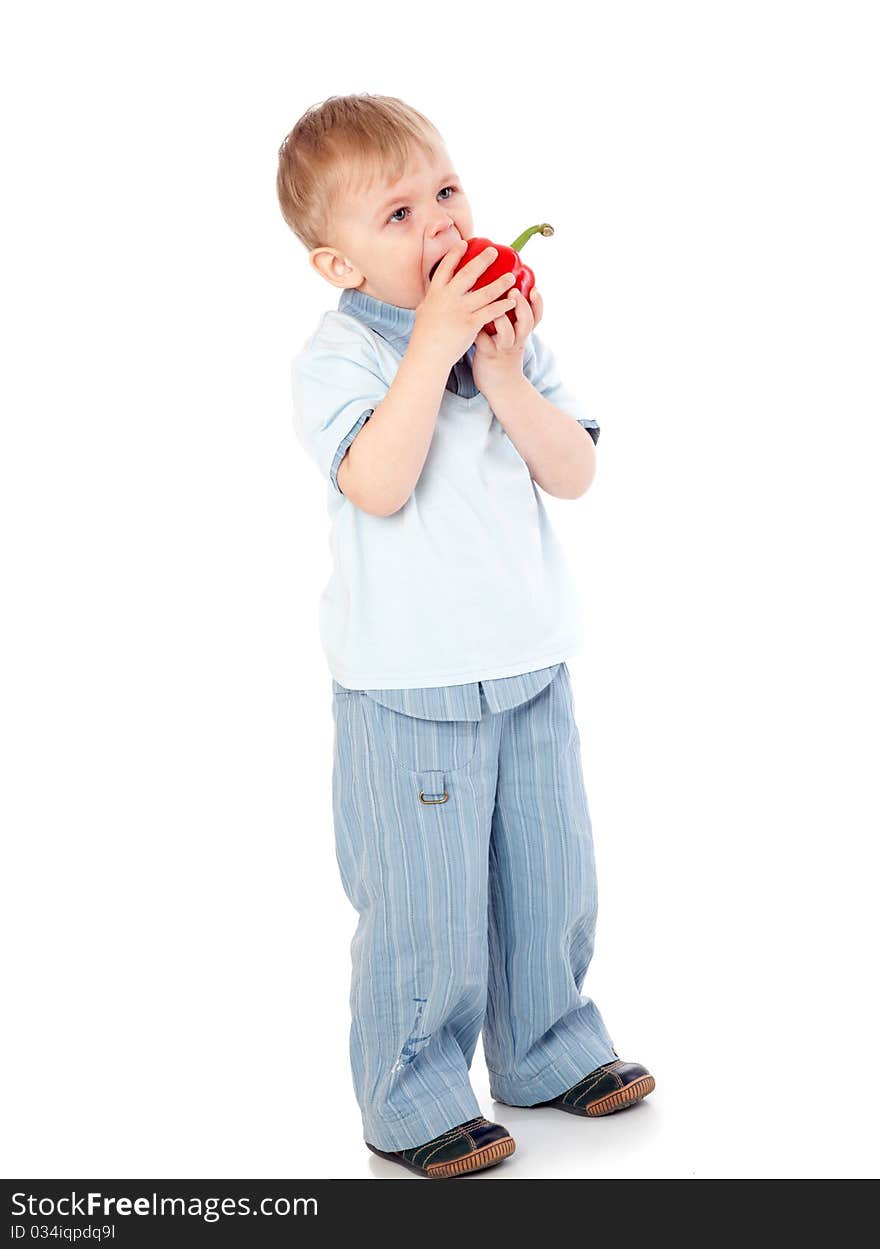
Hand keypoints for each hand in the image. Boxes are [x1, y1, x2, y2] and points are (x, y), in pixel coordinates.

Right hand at [411, 241, 518, 368]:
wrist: (427, 356)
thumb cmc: (424, 337)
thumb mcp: (423, 311)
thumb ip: (431, 298)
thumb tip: (433, 289)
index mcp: (435, 293)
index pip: (445, 267)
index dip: (455, 254)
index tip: (465, 243)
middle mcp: (448, 298)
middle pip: (468, 274)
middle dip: (482, 260)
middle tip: (494, 251)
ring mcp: (459, 311)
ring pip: (484, 292)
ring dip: (500, 283)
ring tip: (511, 277)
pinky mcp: (470, 324)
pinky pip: (490, 312)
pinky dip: (502, 306)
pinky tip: (512, 302)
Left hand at [471, 285, 542, 396]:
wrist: (502, 388)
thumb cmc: (504, 358)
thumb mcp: (515, 340)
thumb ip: (512, 321)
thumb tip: (502, 294)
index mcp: (523, 334)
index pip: (536, 317)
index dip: (538, 303)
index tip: (535, 289)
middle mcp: (516, 340)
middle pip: (527, 322)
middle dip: (522, 305)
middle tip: (514, 291)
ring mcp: (502, 348)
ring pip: (507, 332)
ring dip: (501, 317)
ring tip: (494, 304)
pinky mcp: (487, 353)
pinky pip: (483, 338)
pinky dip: (477, 326)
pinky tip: (469, 314)